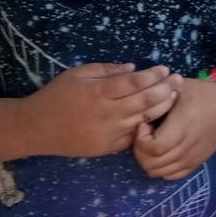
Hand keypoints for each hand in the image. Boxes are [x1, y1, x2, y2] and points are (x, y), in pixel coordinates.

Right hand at [26, 63, 180, 156]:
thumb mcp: (77, 74)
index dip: (153, 75)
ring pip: (145, 119)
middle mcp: (107, 113)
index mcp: (98, 92)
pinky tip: (159, 117)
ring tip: (175, 96)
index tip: (165, 69)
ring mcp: (109, 132)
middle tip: (179, 80)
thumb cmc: (56, 96)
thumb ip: (106, 69)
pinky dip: (148, 125)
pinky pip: (134, 136)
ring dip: (163, 107)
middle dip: (166, 89)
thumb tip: (134, 69)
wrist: (36, 129)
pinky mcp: (109, 147)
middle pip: (146, 101)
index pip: (134, 82)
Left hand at [132, 77, 215, 180]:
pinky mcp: (196, 163)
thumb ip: (158, 93)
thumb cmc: (203, 94)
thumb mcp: (180, 86)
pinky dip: (161, 168)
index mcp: (183, 125)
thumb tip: (137, 100)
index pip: (153, 147)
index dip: (140, 138)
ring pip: (158, 172)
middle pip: (152, 163)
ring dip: (148, 160)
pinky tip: (163, 152)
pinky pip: (171, 176)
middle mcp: (188, 146)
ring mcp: (193, 158)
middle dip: (140, 150)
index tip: (144, 123)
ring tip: (152, 142)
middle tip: (144, 133)